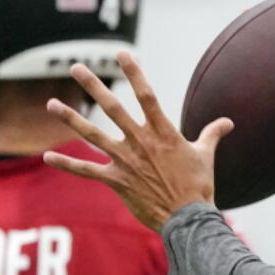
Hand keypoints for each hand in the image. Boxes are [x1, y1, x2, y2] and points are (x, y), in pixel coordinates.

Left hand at [42, 51, 233, 230]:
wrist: (188, 219)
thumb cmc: (198, 187)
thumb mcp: (205, 156)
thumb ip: (212, 134)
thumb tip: (228, 122)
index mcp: (162, 132)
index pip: (146, 94)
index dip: (134, 72)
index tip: (121, 54)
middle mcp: (140, 142)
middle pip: (112, 107)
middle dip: (93, 85)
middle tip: (77, 67)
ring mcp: (126, 161)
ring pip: (92, 134)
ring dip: (71, 118)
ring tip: (52, 103)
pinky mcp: (116, 181)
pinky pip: (86, 170)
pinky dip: (66, 164)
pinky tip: (47, 156)